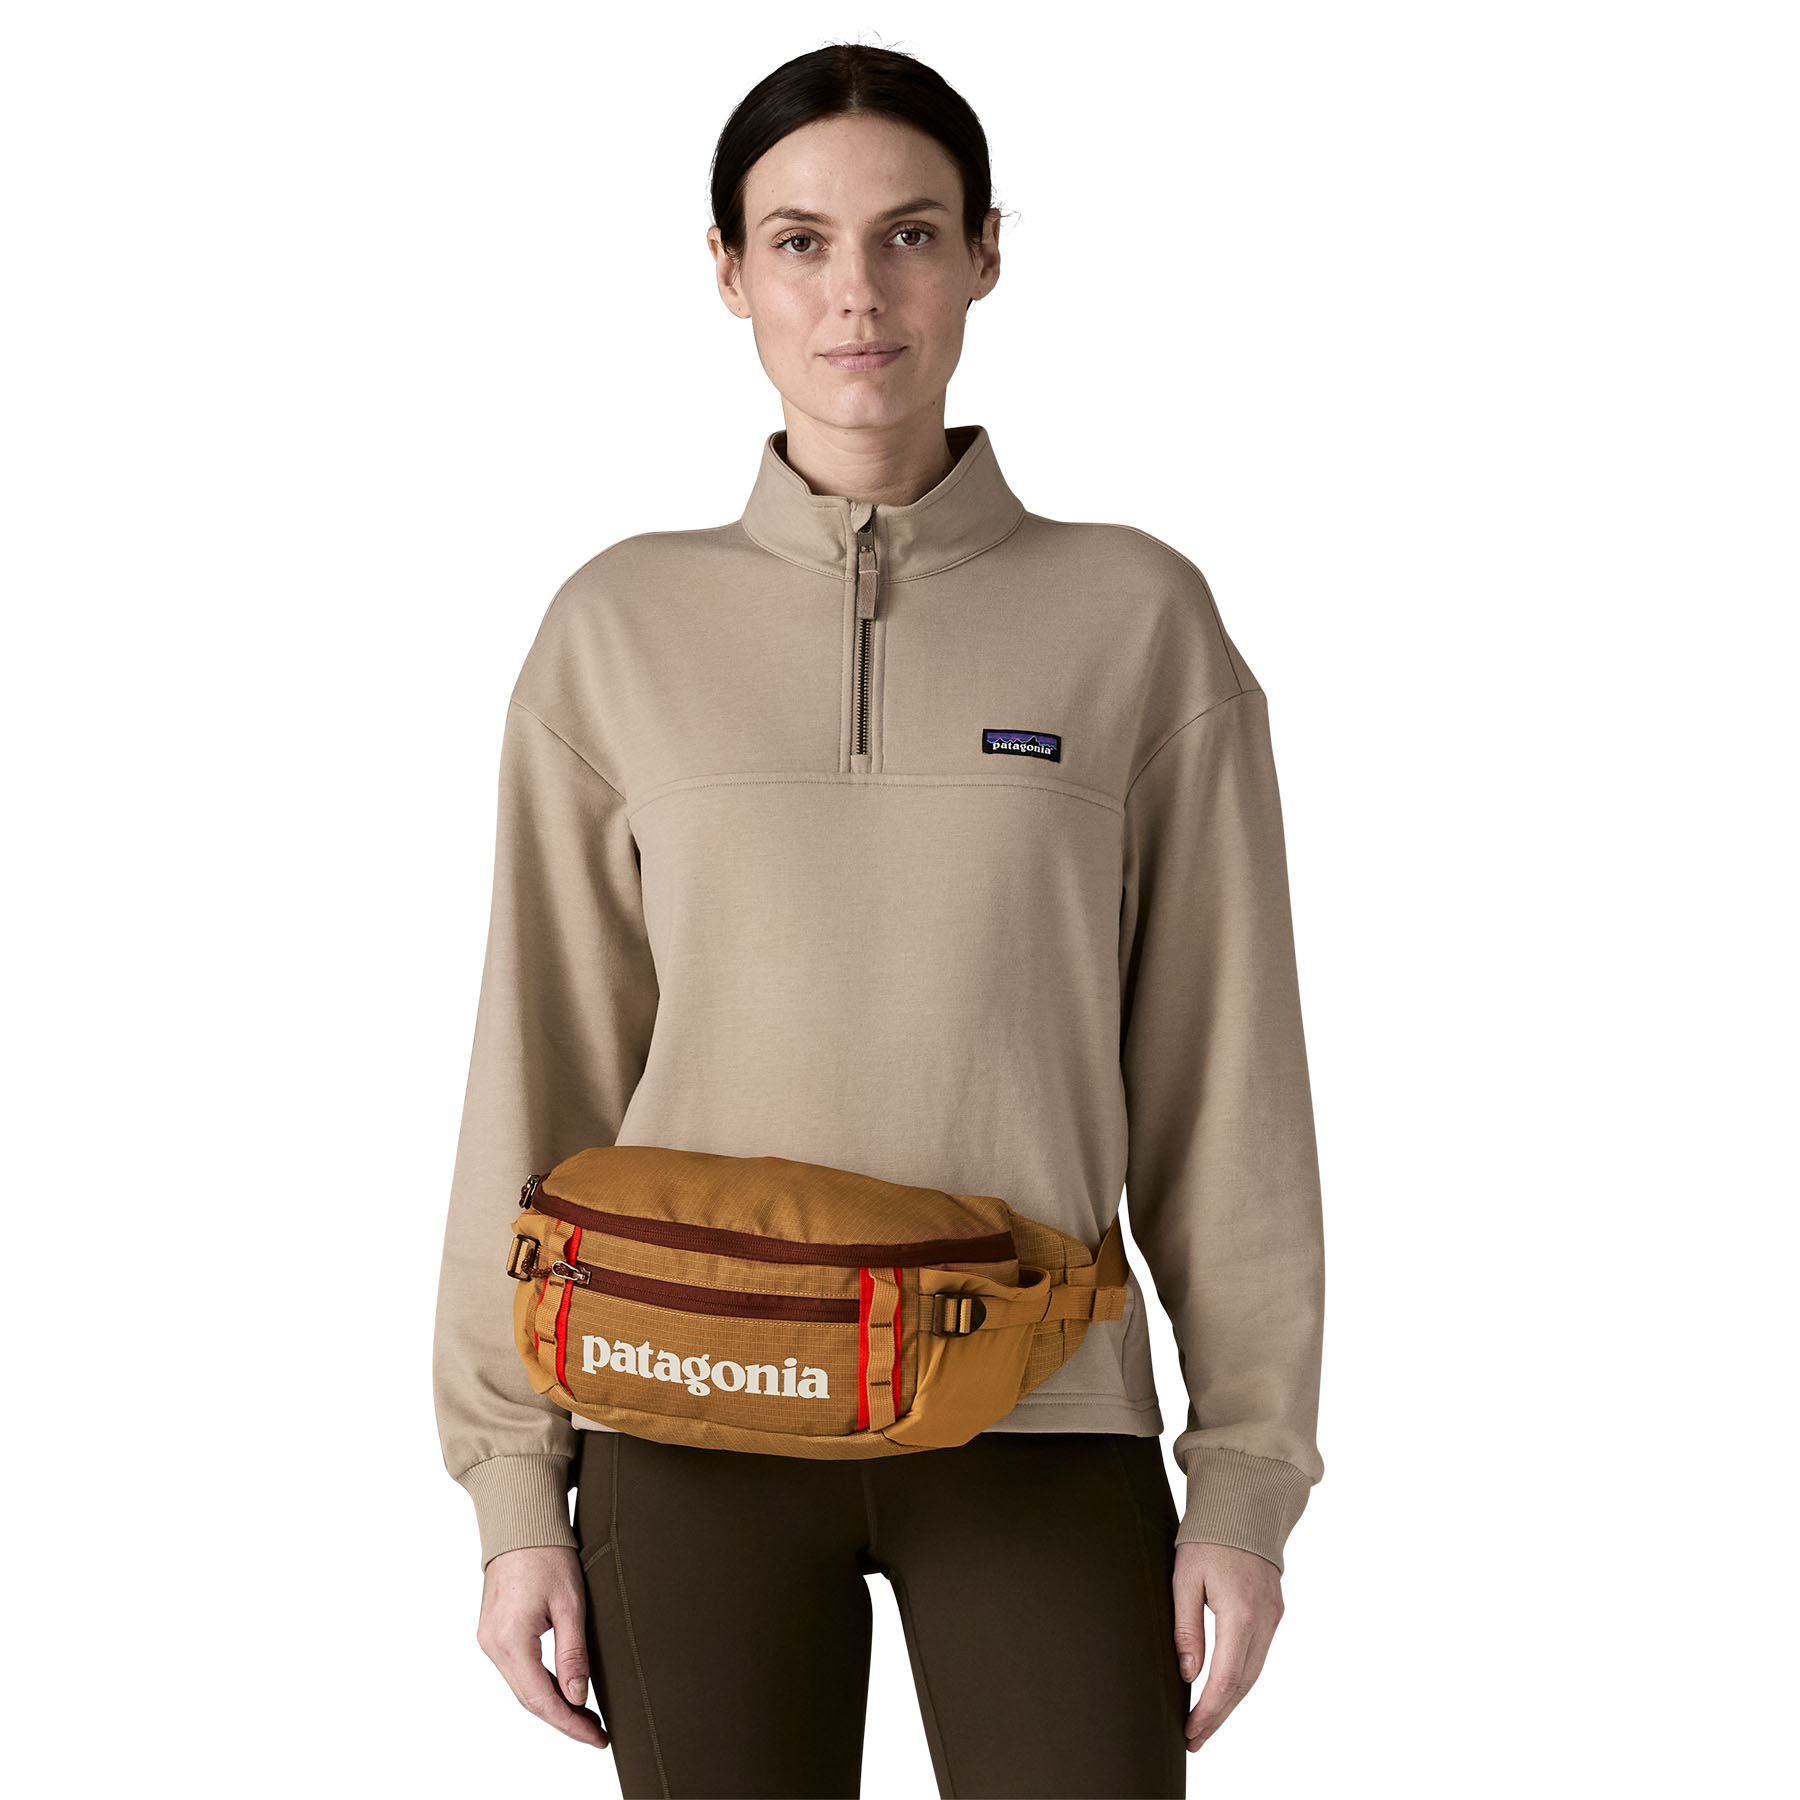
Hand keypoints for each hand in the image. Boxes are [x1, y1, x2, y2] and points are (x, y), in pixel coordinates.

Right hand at [476, 1545, 609, 1748]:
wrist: (521, 1522)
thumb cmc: (548, 1553)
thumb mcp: (571, 1603)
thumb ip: (573, 1653)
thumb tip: (578, 1697)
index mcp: (511, 1641)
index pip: (542, 1700)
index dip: (571, 1723)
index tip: (598, 1737)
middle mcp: (493, 1645)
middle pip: (530, 1699)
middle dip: (564, 1718)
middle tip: (598, 1732)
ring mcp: (489, 1639)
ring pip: (523, 1687)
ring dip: (553, 1704)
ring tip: (586, 1717)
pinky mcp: (494, 1632)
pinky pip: (518, 1670)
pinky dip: (540, 1685)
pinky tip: (563, 1691)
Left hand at [1171, 1540, 1283, 1751]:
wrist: (1243, 1505)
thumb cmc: (1207, 1537)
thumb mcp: (1184, 1578)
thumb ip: (1187, 1628)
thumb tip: (1189, 1674)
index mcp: (1240, 1612)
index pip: (1226, 1678)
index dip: (1208, 1711)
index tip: (1190, 1731)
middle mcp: (1264, 1620)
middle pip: (1243, 1684)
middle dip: (1218, 1715)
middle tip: (1193, 1738)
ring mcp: (1274, 1617)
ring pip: (1253, 1674)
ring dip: (1230, 1701)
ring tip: (1204, 1722)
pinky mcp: (1274, 1613)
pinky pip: (1259, 1656)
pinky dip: (1240, 1679)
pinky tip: (1223, 1690)